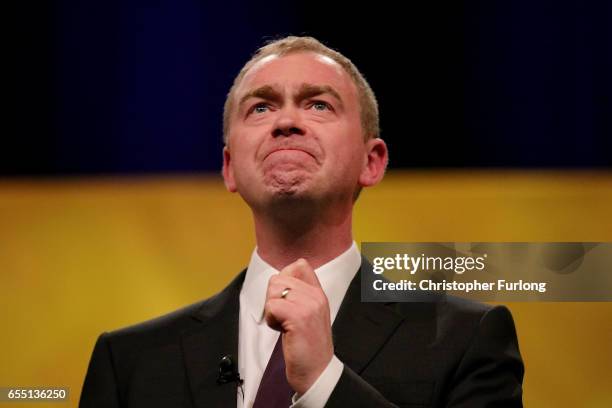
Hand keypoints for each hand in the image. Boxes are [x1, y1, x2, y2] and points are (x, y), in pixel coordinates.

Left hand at [264, 258, 333, 394]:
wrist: (316, 372)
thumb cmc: (308, 346)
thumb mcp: (309, 314)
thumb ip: (299, 295)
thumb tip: (279, 280)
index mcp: (319, 293)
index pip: (299, 265)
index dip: (284, 279)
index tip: (285, 300)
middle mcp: (316, 296)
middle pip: (279, 278)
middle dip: (273, 298)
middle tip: (284, 317)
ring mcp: (309, 305)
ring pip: (273, 290)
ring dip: (272, 309)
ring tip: (284, 324)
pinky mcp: (299, 317)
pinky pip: (272, 306)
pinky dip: (271, 320)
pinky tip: (282, 331)